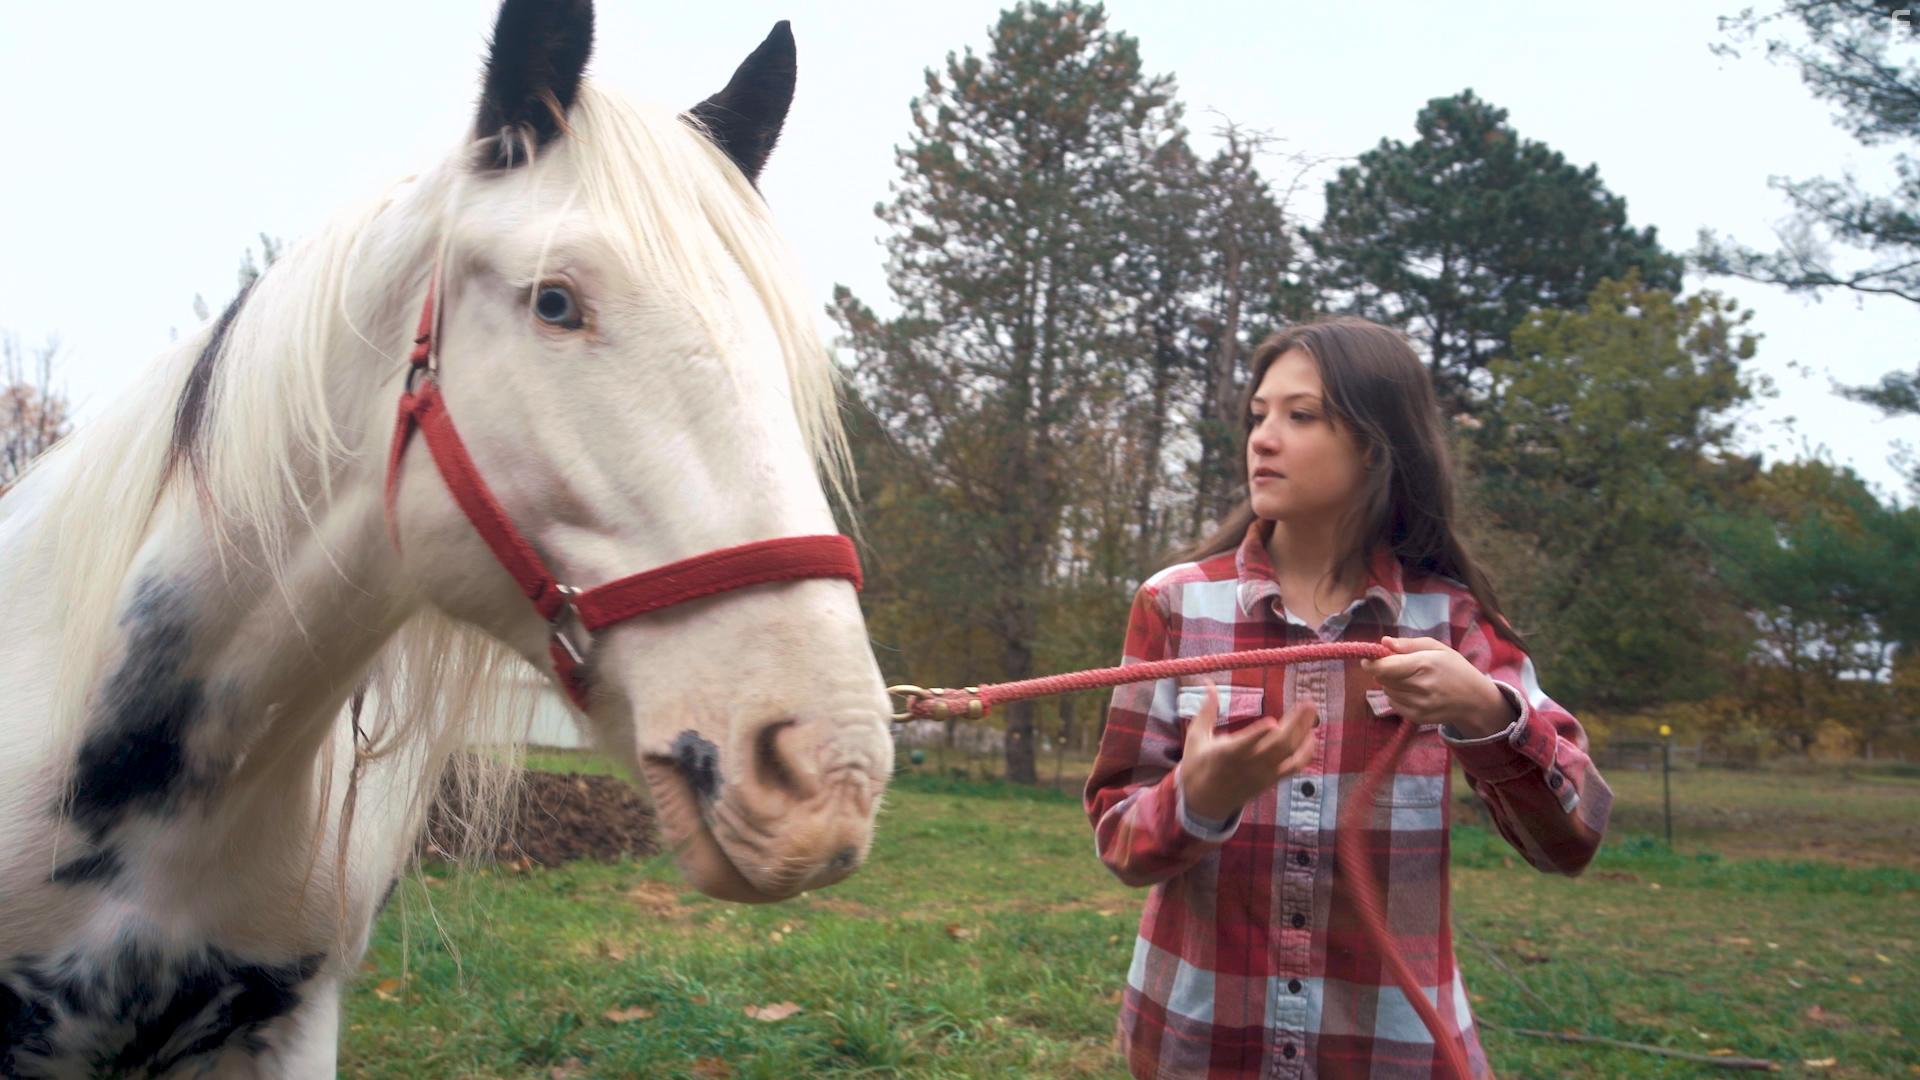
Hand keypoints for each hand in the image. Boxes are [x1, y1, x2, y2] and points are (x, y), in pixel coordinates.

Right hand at [1179, 681, 1316, 821]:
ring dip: (1303, 732)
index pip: (1244, 745)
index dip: (1258, 734)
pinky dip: (1306, 752)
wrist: (1205, 802)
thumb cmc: (1198, 765)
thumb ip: (1207, 710)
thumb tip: (1208, 682)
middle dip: (1295, 724)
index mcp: (1226, 754)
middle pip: (1277, 746)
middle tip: (1307, 703)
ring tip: (1312, 712)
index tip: (1272, 722)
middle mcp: (1248, 765)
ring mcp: (1263, 774)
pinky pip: (1294, 767)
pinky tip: (1311, 735)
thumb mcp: (1196, 737)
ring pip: (1289, 754)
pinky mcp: (1271, 780)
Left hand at [1359, 636, 1514, 738]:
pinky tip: (1414, 692)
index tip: (1367, 659)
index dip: (1371, 663)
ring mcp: (1418, 705)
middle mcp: (1420, 687)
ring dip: (1391, 684)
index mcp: (1424, 665)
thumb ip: (1409, 644)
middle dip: (1385, 670)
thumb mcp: (1437, 648)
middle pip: (1382, 679)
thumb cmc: (1455, 668)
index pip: (1384, 667)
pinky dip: (1397, 696)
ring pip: (1387, 691)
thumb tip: (1384, 642)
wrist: (1474, 700)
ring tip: (1411, 679)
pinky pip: (1393, 704)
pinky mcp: (1417, 717)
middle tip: (1399, 666)